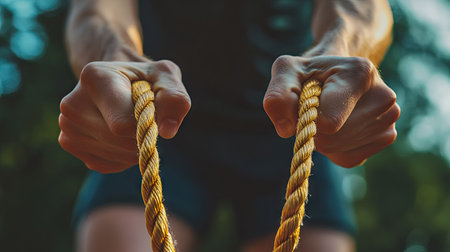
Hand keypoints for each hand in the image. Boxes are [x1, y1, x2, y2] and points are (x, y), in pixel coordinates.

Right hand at [58, 60, 190, 172]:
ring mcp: (67, 126)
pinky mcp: (69, 143)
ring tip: (131, 123)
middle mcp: (73, 104)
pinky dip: (122, 157)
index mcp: (94, 78)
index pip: (124, 124)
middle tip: (143, 117)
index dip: (147, 126)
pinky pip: (106, 165)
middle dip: (141, 136)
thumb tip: (167, 131)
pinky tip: (121, 136)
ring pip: (115, 155)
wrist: (117, 80)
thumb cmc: (145, 78)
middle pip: (120, 141)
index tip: (153, 112)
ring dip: (134, 148)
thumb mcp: (166, 76)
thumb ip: (175, 98)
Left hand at [263, 55, 399, 167]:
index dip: (306, 118)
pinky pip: (347, 158)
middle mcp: (383, 97)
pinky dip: (334, 149)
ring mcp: (389, 119)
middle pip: (330, 138)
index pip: (327, 121)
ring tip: (327, 113)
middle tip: (316, 107)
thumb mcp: (286, 71)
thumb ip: (278, 96)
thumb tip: (286, 130)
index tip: (305, 101)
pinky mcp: (386, 137)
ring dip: (322, 138)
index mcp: (361, 73)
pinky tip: (337, 127)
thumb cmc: (309, 72)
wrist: (336, 73)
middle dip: (313, 128)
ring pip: (337, 150)